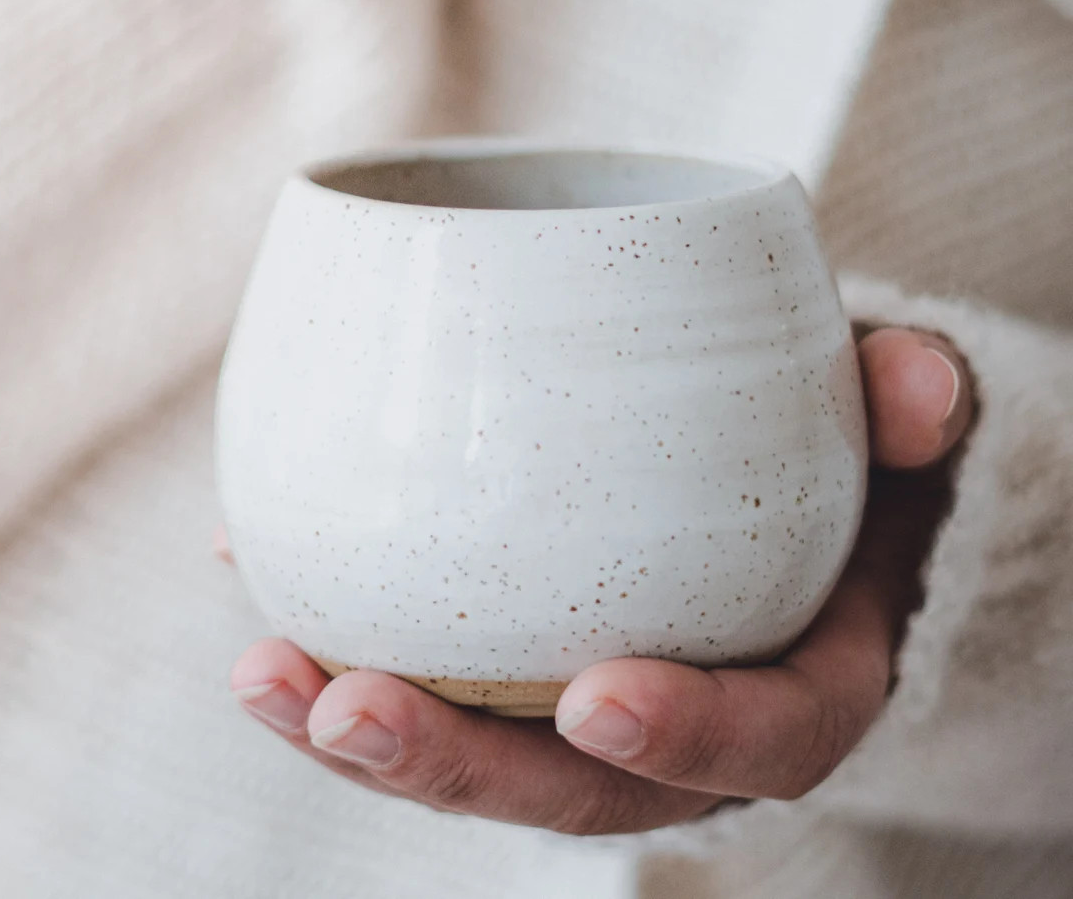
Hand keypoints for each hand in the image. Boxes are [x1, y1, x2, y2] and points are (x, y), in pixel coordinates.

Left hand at [229, 327, 971, 833]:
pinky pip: (435, 664)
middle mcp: (685, 712)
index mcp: (803, 676)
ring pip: (481, 746)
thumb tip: (919, 387)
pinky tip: (253, 562)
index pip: (761, 740)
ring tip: (263, 669)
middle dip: (457, 768)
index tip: (592, 702)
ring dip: (361, 725)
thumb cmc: (848, 452)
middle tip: (341, 710)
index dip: (685, 740)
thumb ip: (916, 404)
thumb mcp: (896, 420)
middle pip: (575, 785)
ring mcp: (587, 691)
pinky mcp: (517, 648)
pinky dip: (347, 627)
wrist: (794, 468)